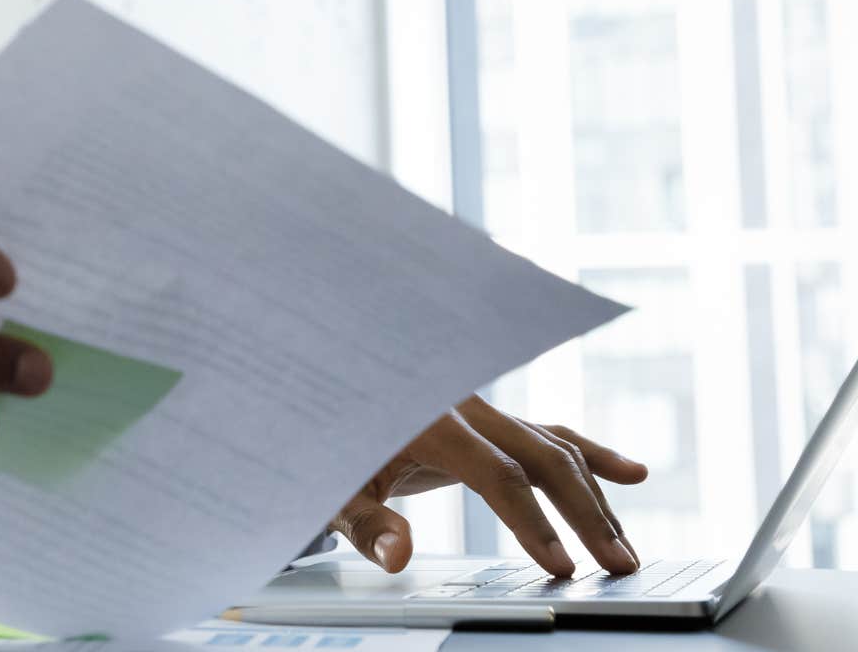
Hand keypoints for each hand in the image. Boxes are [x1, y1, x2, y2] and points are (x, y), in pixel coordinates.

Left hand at [330, 395, 649, 577]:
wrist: (325, 392)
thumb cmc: (328, 445)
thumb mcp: (334, 488)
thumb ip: (366, 524)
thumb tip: (399, 557)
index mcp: (429, 418)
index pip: (497, 474)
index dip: (532, 522)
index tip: (561, 566)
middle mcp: (465, 405)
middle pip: (543, 456)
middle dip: (587, 513)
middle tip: (619, 566)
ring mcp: (482, 409)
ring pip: (554, 447)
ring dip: (595, 498)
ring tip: (625, 551)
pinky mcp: (490, 421)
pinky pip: (547, 433)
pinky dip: (590, 453)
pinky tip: (633, 473)